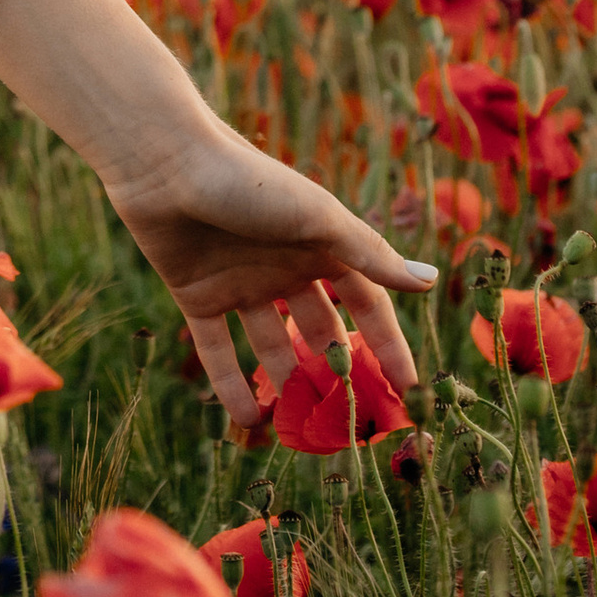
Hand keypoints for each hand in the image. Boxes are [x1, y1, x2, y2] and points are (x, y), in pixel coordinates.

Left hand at [101, 111, 437, 432]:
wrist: (165, 164)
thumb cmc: (249, 183)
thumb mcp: (318, 220)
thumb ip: (371, 256)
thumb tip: (431, 281)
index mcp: (319, 246)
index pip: (366, 305)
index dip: (387, 345)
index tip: (408, 391)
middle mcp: (284, 268)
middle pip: (320, 331)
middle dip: (338, 373)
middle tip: (355, 424)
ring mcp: (240, 284)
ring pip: (272, 347)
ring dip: (289, 384)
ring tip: (307, 432)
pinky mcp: (197, 296)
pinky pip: (218, 351)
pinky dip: (232, 385)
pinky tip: (252, 420)